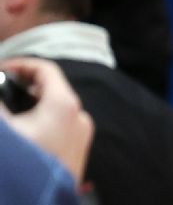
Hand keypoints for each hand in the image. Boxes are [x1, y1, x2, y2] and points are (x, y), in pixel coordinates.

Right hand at [0, 58, 93, 181]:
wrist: (37, 204)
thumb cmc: (21, 166)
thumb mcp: (4, 129)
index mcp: (64, 105)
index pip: (44, 69)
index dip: (18, 65)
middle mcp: (79, 118)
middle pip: (49, 91)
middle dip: (21, 89)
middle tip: (1, 92)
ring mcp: (81, 137)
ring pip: (53, 110)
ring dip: (28, 108)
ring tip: (8, 115)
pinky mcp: (76, 154)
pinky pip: (57, 128)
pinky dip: (38, 124)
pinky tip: (20, 134)